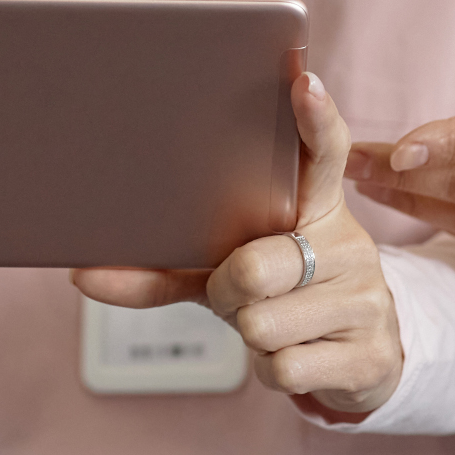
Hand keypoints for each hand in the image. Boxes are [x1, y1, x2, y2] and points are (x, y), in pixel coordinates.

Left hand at [74, 74, 401, 416]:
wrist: (360, 360)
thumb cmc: (280, 296)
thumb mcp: (222, 275)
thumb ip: (160, 269)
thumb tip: (81, 276)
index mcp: (315, 206)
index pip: (323, 152)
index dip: (314, 118)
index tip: (302, 83)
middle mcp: (350, 243)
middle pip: (258, 265)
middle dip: (229, 291)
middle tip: (239, 289)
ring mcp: (367, 298)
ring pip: (265, 325)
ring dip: (251, 335)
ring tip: (273, 322)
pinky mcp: (372, 355)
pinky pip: (285, 367)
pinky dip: (270, 371)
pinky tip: (296, 352)